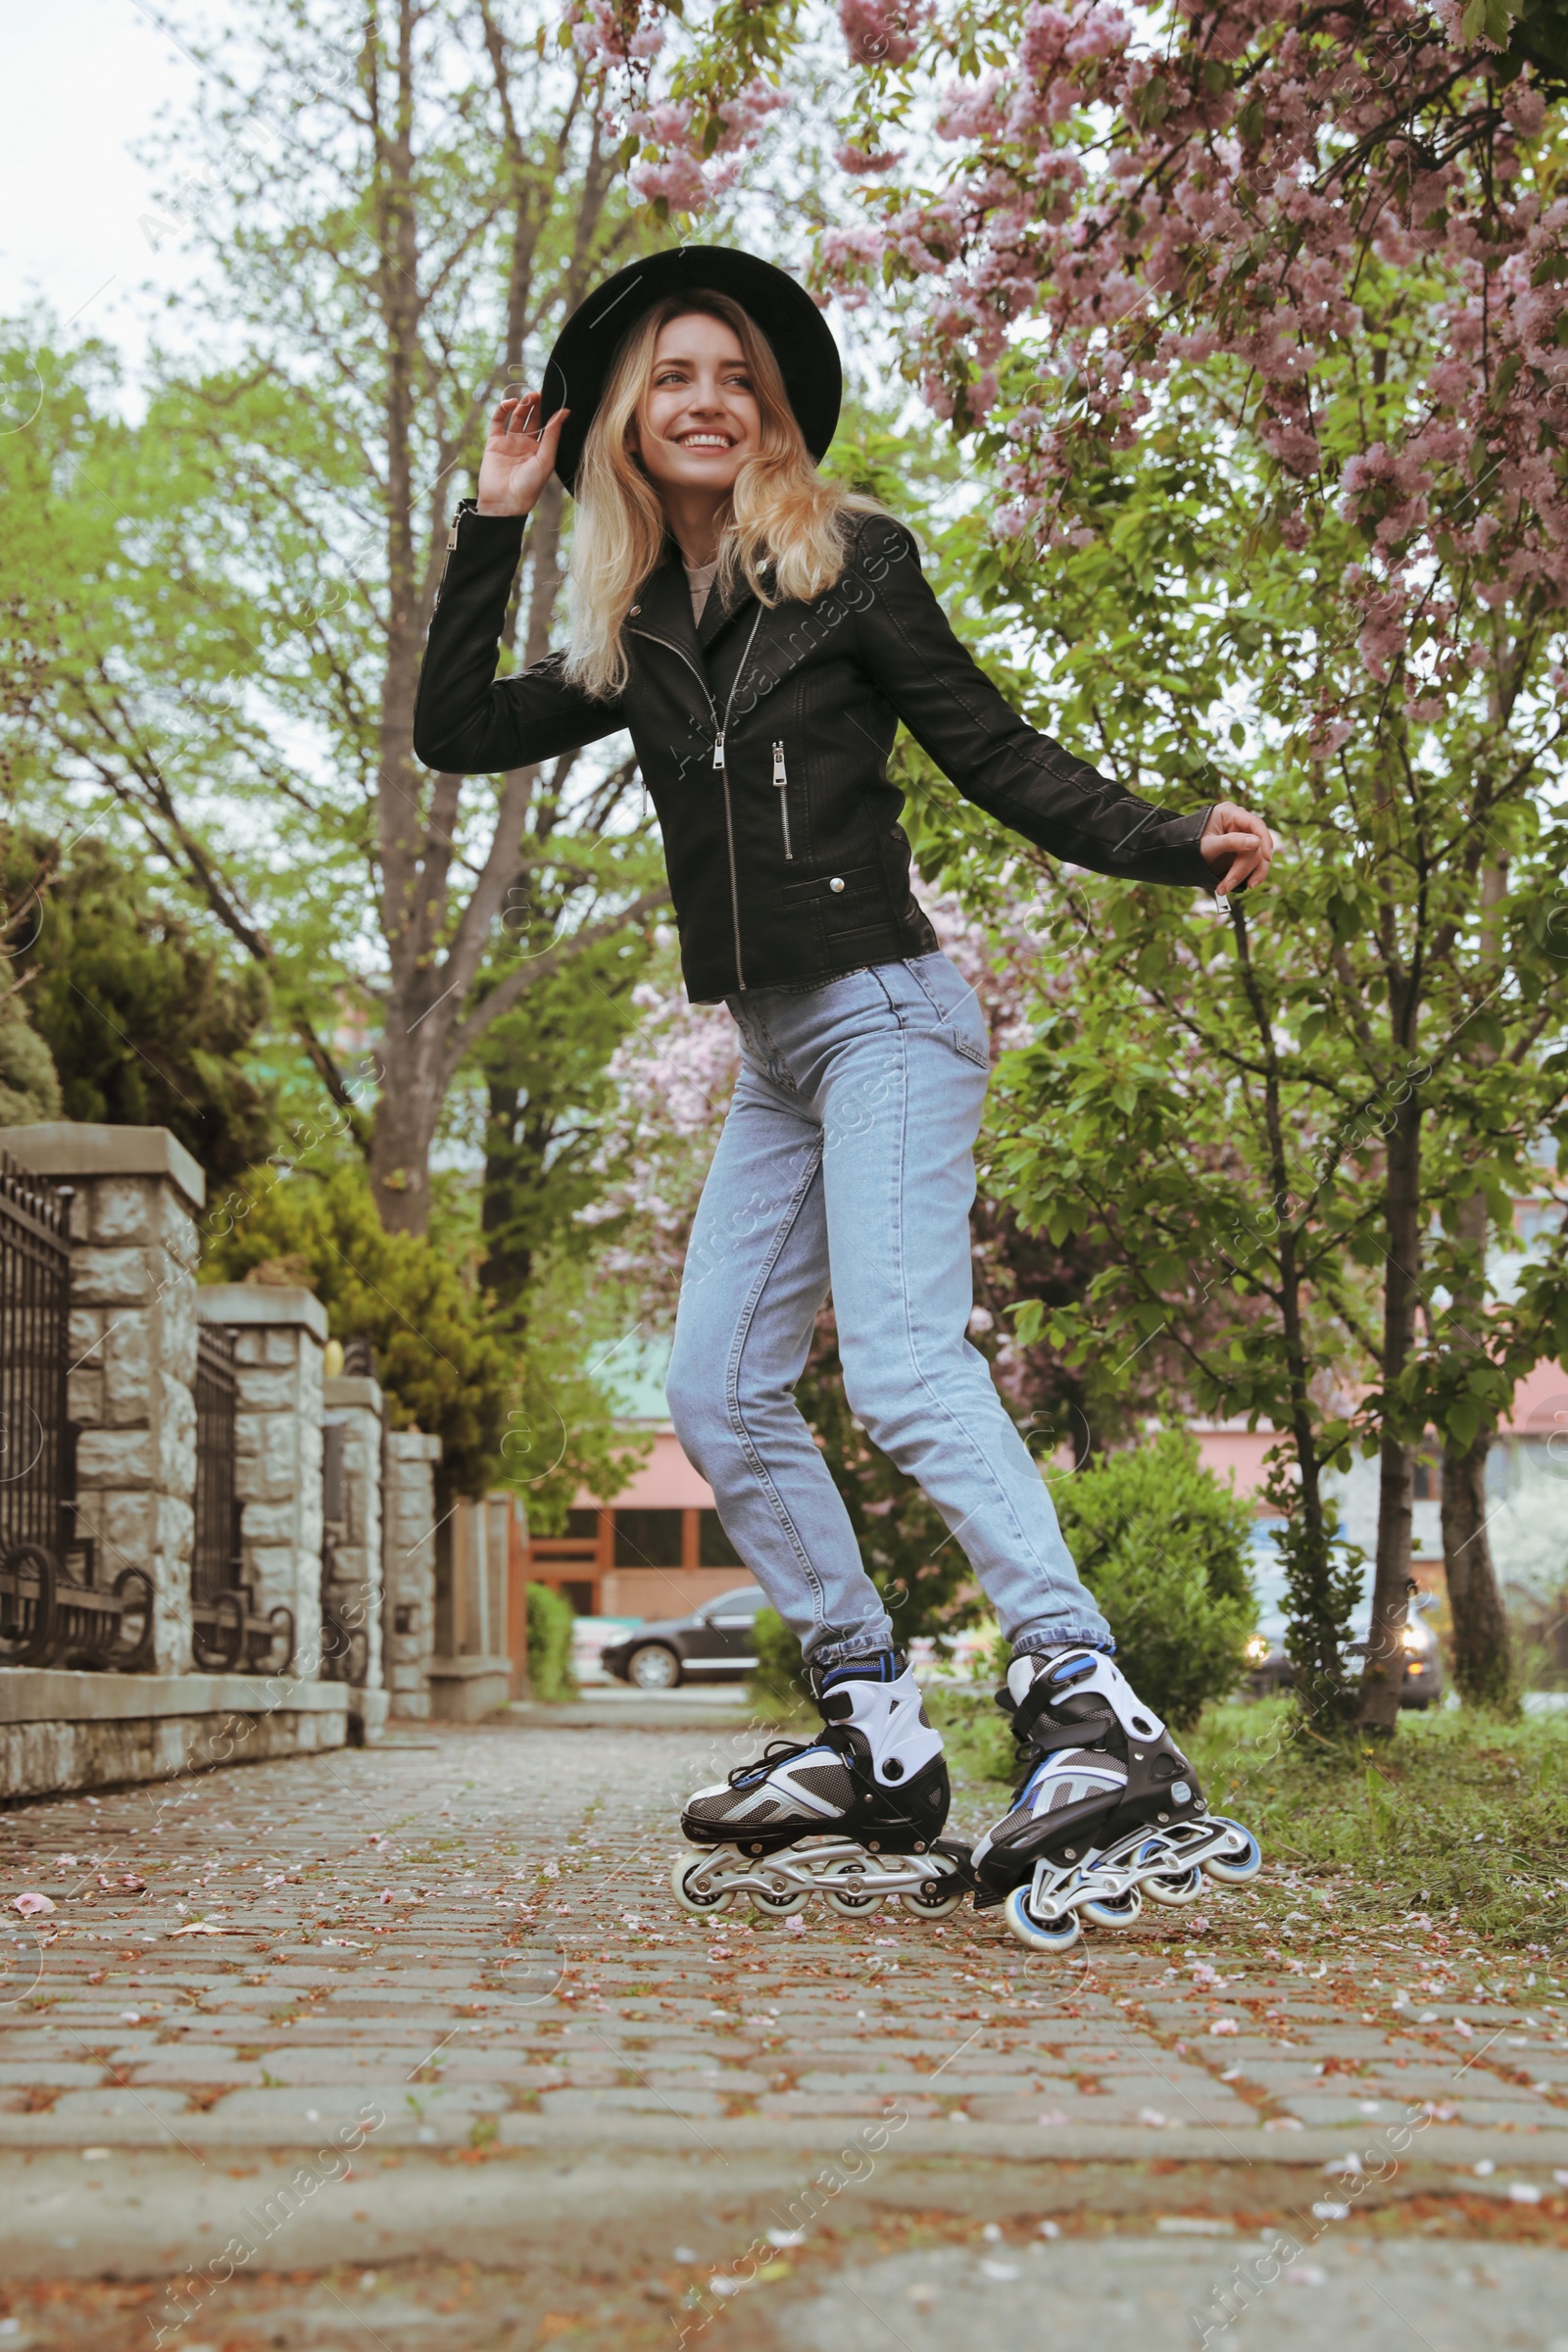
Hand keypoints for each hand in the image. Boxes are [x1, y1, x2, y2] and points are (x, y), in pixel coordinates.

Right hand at [476, 391, 569, 517]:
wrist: (505, 502)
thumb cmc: (529, 486)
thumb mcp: (546, 459)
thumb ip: (553, 435)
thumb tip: (564, 412)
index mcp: (541, 450)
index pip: (547, 425)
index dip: (550, 411)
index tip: (555, 396)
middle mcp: (526, 445)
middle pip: (532, 418)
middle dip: (536, 405)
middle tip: (541, 393)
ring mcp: (509, 443)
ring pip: (516, 417)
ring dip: (522, 405)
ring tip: (528, 397)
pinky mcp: (494, 443)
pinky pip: (498, 421)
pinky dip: (503, 409)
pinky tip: (511, 403)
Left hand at [1199, 801, 1274, 896]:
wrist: (1180, 855)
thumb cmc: (1191, 844)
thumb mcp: (1209, 845)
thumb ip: (1231, 842)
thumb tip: (1257, 842)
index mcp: (1230, 813)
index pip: (1255, 824)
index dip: (1264, 840)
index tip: (1267, 858)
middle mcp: (1240, 823)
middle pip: (1255, 846)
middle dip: (1242, 868)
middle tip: (1227, 885)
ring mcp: (1243, 838)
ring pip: (1258, 858)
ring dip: (1246, 876)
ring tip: (1226, 889)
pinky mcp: (1244, 852)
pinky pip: (1255, 864)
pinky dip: (1250, 876)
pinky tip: (1243, 886)